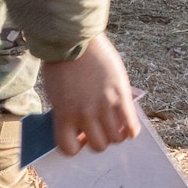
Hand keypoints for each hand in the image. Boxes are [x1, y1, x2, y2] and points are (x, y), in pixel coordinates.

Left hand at [39, 34, 140, 154]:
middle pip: (98, 146)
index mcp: (63, 113)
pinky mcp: (120, 96)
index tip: (79, 138)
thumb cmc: (60, 64)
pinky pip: (131, 126)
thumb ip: (67, 112)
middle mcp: (84, 113)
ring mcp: (103, 105)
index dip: (76, 147)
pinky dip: (131, 129)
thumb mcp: (56, 92)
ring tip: (114, 124)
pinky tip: (127, 123)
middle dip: (99, 140)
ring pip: (116, 139)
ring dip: (116, 134)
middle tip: (99, 129)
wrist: (72, 39)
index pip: (68, 148)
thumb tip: (80, 131)